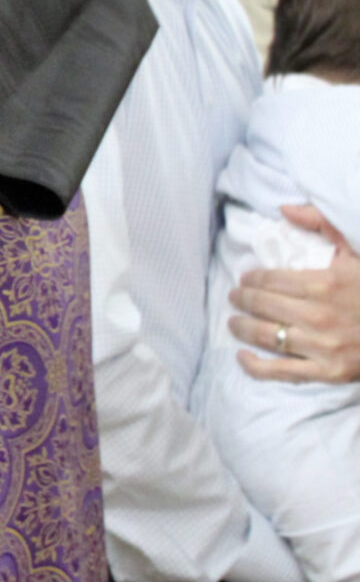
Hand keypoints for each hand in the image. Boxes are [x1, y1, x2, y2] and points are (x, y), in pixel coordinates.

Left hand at [231, 204, 359, 383]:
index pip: (270, 280)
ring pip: (265, 334)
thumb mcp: (358, 253)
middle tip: (235, 297)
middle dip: (242, 299)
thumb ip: (324, 225)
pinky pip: (279, 371)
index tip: (246, 278)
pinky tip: (242, 357)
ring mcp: (322, 346)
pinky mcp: (328, 372)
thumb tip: (285, 209)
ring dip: (242, 326)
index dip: (252, 278)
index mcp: (325, 283)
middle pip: (262, 305)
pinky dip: (255, 365)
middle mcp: (319, 315)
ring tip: (234, 321)